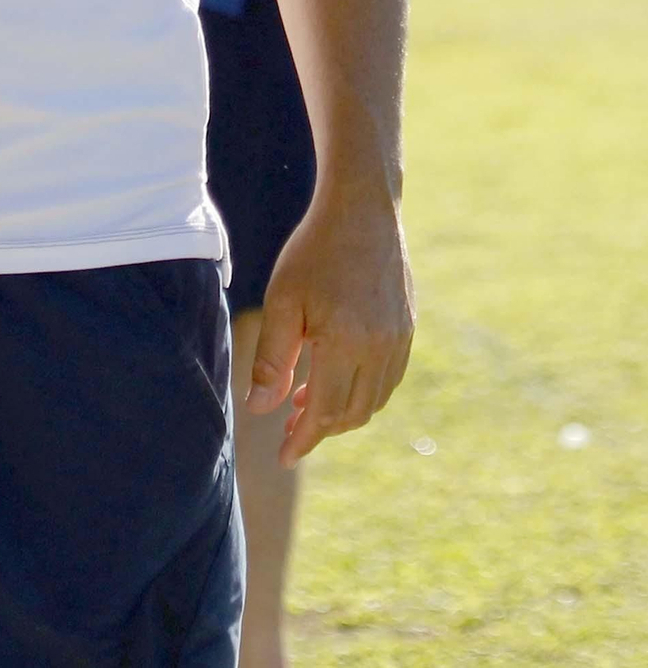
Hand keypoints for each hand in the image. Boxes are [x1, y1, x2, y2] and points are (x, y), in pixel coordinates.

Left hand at [245, 185, 414, 464]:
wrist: (362, 210)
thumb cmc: (314, 251)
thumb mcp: (282, 301)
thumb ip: (273, 359)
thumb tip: (260, 409)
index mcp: (346, 344)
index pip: (323, 412)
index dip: (302, 439)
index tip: (283, 457)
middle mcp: (381, 350)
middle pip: (351, 413)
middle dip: (319, 428)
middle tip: (288, 424)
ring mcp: (400, 341)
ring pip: (373, 401)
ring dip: (341, 411)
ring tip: (304, 399)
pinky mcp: (408, 329)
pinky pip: (388, 379)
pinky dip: (362, 391)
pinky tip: (336, 376)